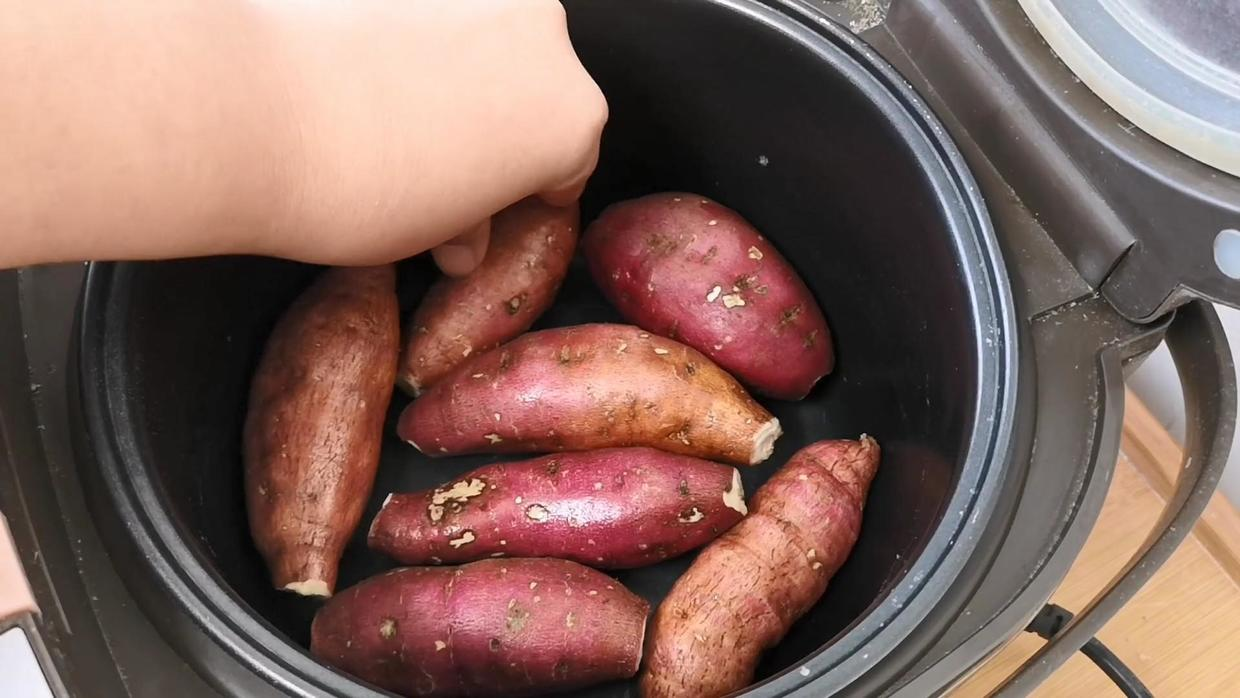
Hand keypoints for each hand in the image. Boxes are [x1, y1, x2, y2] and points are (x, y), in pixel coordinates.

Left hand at [265, 0, 606, 273]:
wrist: (250, 111)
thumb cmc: (350, 184)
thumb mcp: (428, 231)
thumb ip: (468, 221)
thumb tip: (463, 227)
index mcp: (570, 117)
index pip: (570, 162)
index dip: (530, 191)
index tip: (500, 202)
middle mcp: (542, 37)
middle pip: (534, 89)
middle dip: (496, 127)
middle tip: (441, 166)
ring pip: (484, 40)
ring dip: (455, 75)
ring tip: (392, 117)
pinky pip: (429, 14)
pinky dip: (407, 37)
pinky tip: (364, 73)